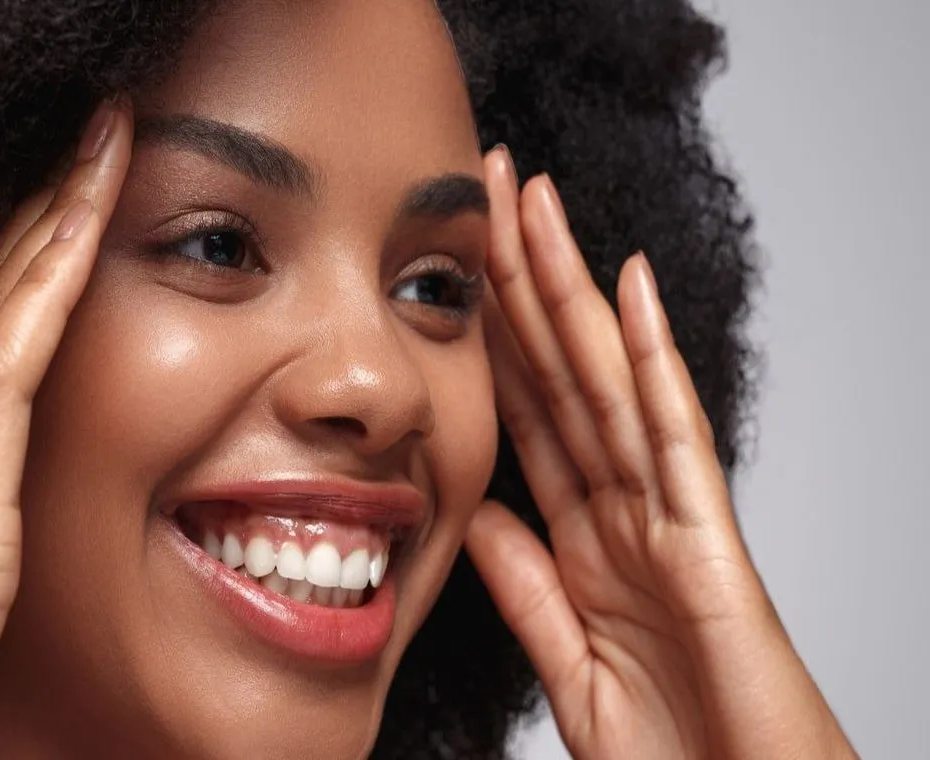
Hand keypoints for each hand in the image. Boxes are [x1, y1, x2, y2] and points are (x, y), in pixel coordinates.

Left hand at [467, 148, 856, 759]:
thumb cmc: (674, 754)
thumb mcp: (568, 665)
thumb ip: (527, 587)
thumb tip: (476, 512)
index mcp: (588, 540)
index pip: (528, 414)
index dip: (491, 338)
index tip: (456, 268)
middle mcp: (627, 509)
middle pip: (562, 375)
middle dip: (523, 283)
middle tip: (488, 192)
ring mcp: (670, 517)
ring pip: (609, 381)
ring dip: (572, 290)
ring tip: (538, 204)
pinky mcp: (711, 545)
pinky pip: (675, 438)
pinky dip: (652, 363)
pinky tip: (631, 291)